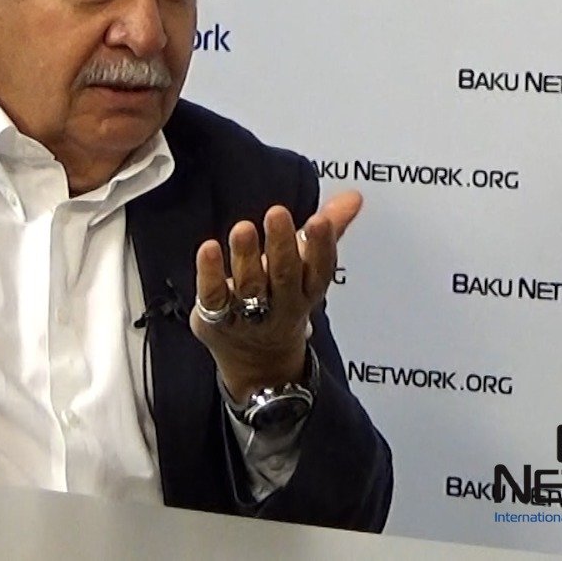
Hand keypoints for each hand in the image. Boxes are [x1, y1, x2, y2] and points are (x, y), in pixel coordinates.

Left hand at [190, 191, 361, 400]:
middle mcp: (281, 305)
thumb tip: (353, 196)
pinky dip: (211, 274)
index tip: (320, 220)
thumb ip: (328, 229)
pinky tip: (208, 249)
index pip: (320, 270)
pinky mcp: (216, 318)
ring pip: (249, 286)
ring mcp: (248, 315)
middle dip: (282, 245)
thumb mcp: (308, 269)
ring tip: (243, 228)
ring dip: (246, 256)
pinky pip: (213, 296)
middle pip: (284, 276)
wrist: (258, 363)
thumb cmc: (283, 301)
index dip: (321, 246)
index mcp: (307, 290)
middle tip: (277, 213)